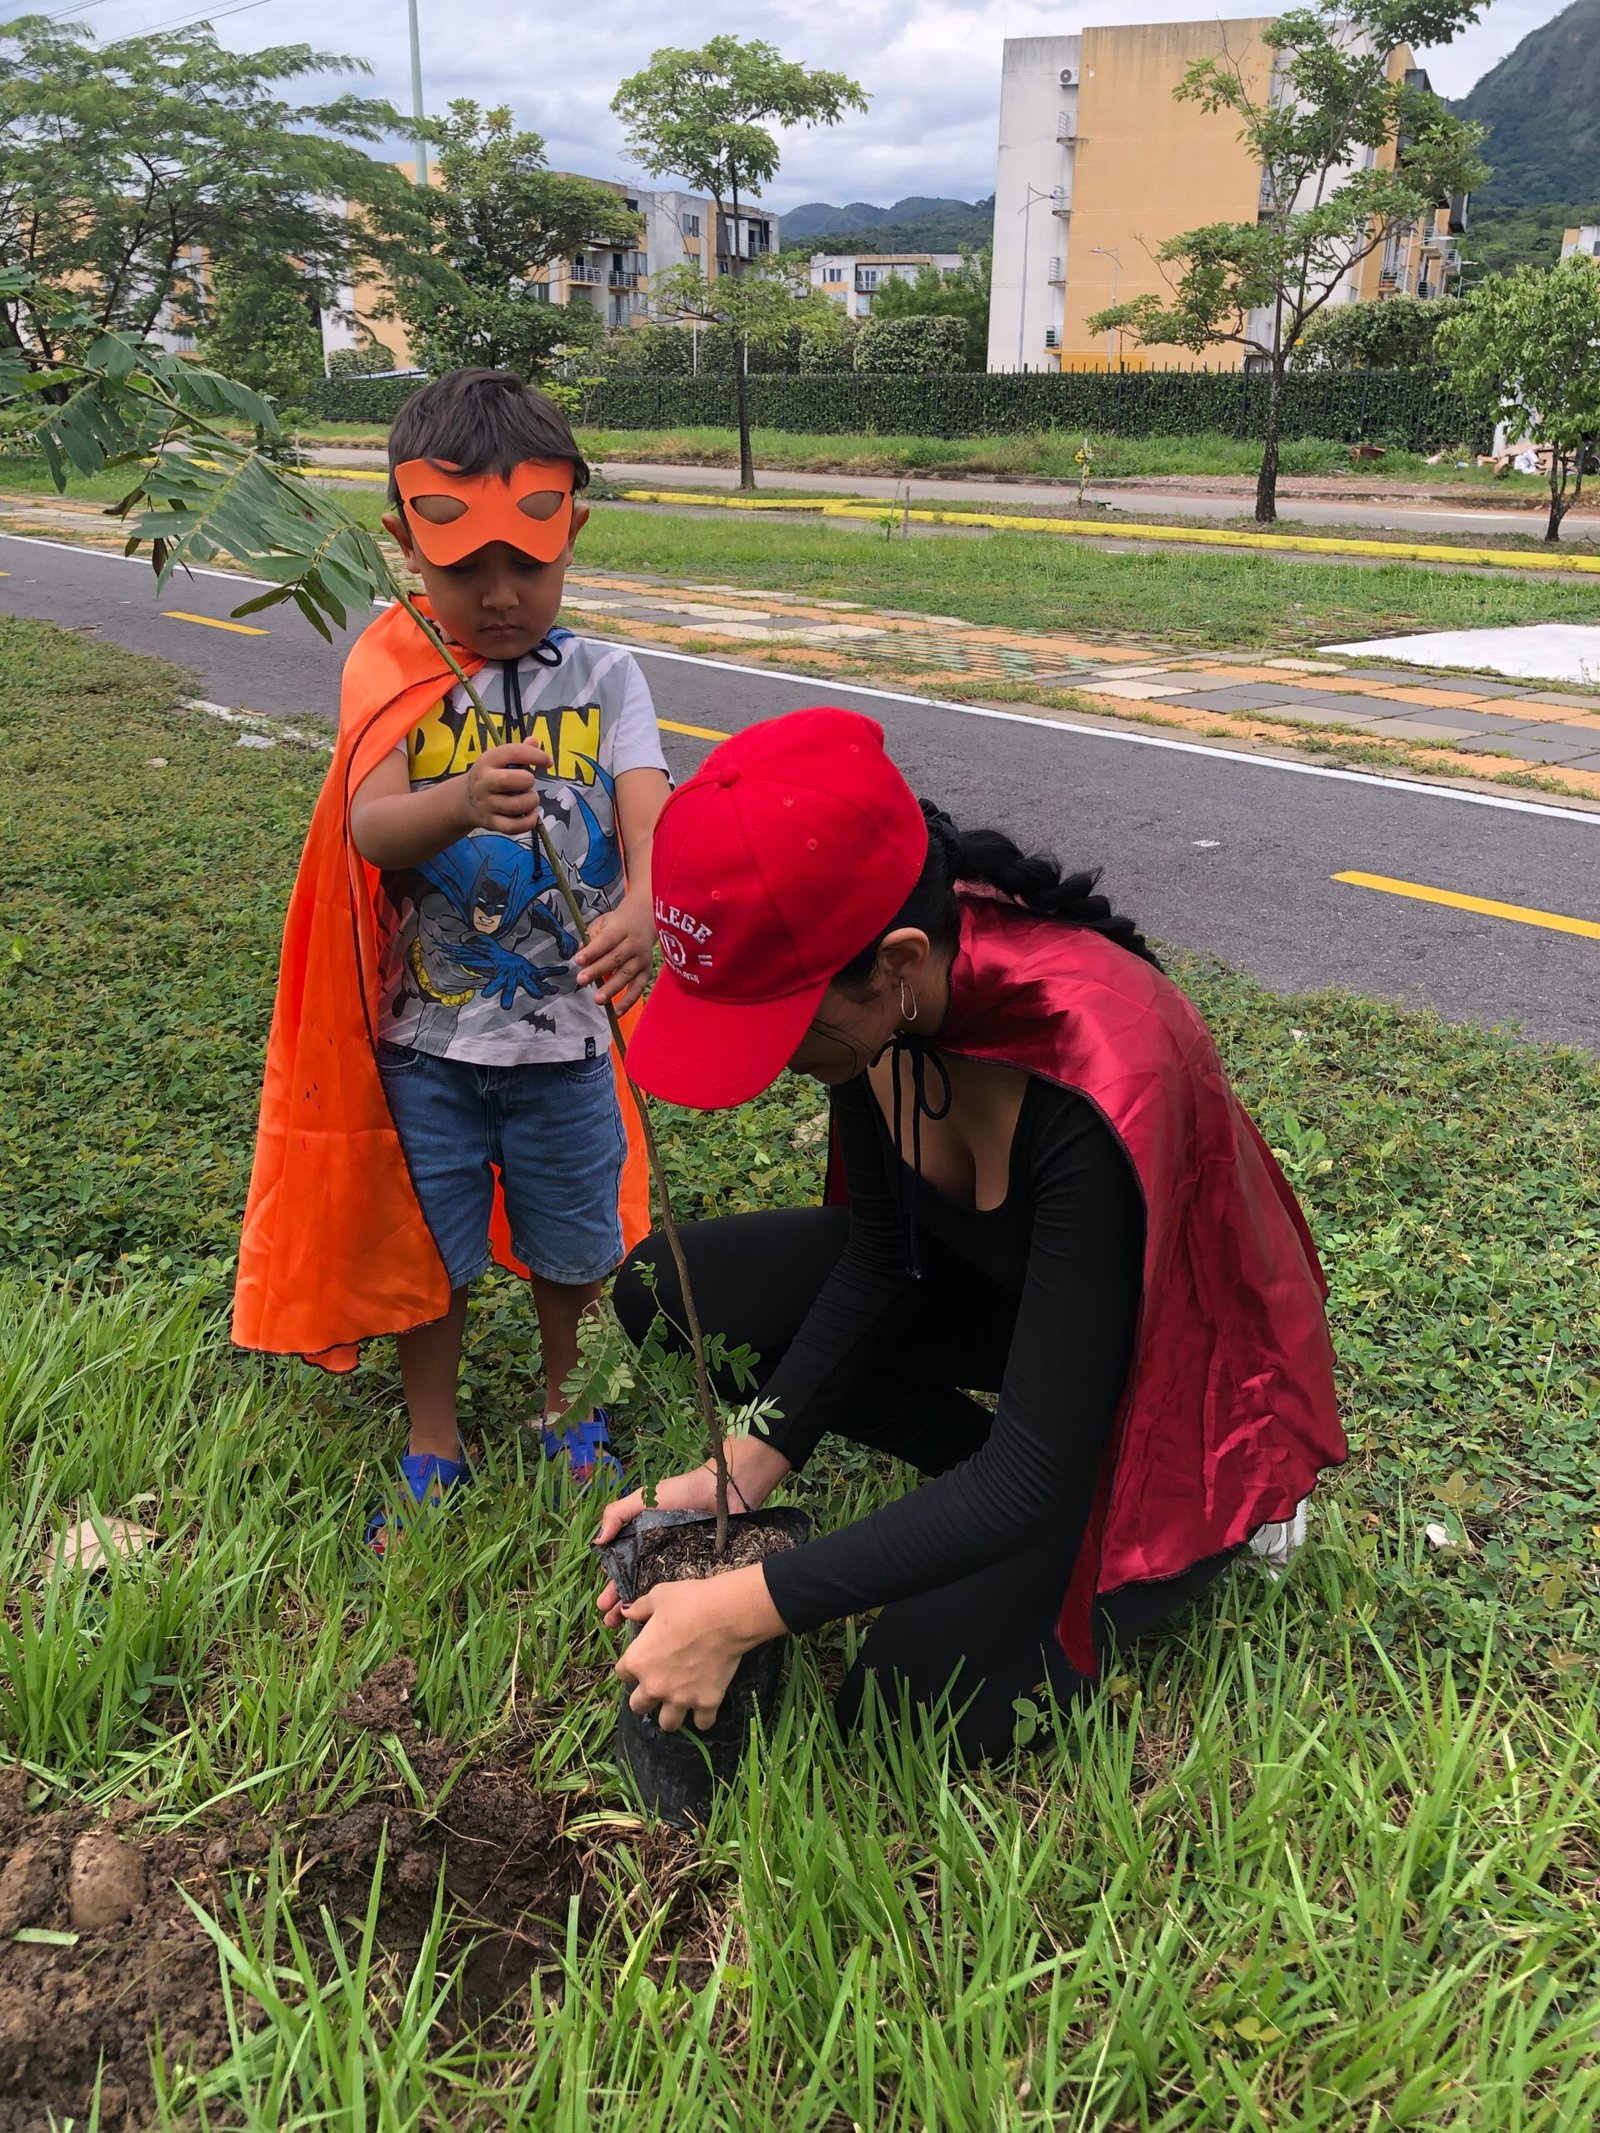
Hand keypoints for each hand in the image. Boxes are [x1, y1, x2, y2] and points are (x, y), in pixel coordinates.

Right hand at [460, 742, 550, 835]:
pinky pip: (514, 827)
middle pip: (510, 781)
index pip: (513, 752)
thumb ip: (519, 751)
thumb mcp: (500, 759)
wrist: (466, 799)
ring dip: (531, 801)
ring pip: (516, 806)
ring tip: (529, 798)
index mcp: (487, 761)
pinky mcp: (491, 823)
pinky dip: (529, 822)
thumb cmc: (492, 775)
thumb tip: (534, 741)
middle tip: (529, 783)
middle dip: (528, 781)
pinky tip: (531, 814)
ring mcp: (486, 804)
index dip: (535, 755)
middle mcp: (484, 782)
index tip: (548, 761)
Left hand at [573, 890, 655, 1012]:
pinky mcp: (647, 972)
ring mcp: (642, 959)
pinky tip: (617, 1012)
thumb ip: (591, 937)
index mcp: (621, 929)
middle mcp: (634, 944)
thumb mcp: (603, 922)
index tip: (578, 960)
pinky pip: (638, 989)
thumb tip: (580, 953)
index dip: (593, 951)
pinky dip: (629, 1001)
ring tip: (597, 1000)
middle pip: (615, 959)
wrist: (645, 921)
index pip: (606, 940)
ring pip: (626, 975)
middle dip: (598, 970)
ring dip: (612, 989)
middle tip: (581, 980)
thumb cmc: (618, 924)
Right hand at [594, 1437, 791, 1626]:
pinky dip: (671, 1608)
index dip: (612, 1588)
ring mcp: (678, 1568)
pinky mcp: (699, 1573)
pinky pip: (682, 1593)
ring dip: (641, 1614)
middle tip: (610, 1622)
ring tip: (628, 1628)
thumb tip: (598, 1542)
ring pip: (656, 1596)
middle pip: (635, 1588)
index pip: (622, 1571)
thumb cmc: (680, 1492)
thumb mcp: (643, 1498)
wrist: (722, 1490)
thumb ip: (617, 1514)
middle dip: (621, 1607)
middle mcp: (657, 1559)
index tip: (603, 1604)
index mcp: (642, 1543)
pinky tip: (662, 1623)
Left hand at [613, 1566, 784, 1732]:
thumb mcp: (658, 1597)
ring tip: (679, 1701)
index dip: (631, 1667)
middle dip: (646, 1697)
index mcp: (638, 1661)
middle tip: (659, 1684)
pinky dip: (703, 1717)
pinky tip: (705, 1705)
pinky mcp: (707, 1702)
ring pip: (667, 1723)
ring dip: (671, 1713)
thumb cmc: (689, 1602)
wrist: (726, 1615)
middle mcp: (655, 1685)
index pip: (622, 1674)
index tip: (642, 1661)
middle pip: (638, 1706)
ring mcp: (681, 1698)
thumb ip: (639, 1607)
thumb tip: (627, 1611)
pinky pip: (702, 1723)